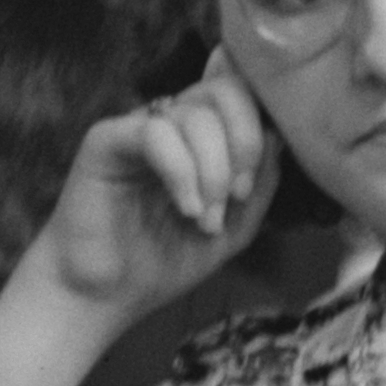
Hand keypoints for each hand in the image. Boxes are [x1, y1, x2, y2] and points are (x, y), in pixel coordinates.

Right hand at [27, 58, 287, 325]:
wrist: (106, 294)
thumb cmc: (166, 260)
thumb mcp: (235, 227)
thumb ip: (261, 182)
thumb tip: (279, 135)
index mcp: (203, 137)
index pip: (243, 95)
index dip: (261, 128)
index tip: (250, 189)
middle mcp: (172, 123)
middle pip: (225, 91)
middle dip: (245, 144)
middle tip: (238, 197)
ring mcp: (139, 128)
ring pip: (194, 116)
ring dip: (213, 173)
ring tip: (206, 220)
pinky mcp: (106, 140)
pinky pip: (155, 133)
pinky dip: (182, 172)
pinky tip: (185, 210)